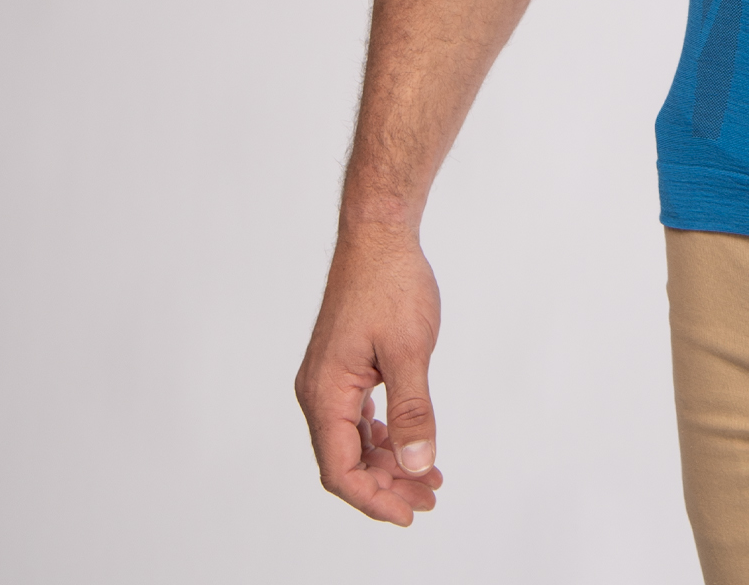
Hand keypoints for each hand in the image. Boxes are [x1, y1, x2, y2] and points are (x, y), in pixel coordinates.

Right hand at [295, 225, 444, 524]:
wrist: (379, 235)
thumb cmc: (391, 284)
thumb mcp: (410, 350)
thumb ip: (413, 410)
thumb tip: (418, 464)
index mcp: (325, 393)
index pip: (340, 469)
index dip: (374, 498)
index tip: (410, 513)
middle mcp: (318, 392)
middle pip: (345, 461)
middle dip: (387, 485)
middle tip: (429, 498)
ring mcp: (329, 379)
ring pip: (352, 440)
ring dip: (387, 462)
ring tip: (427, 477)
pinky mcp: (343, 367)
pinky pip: (356, 417)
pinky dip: (382, 435)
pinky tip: (407, 442)